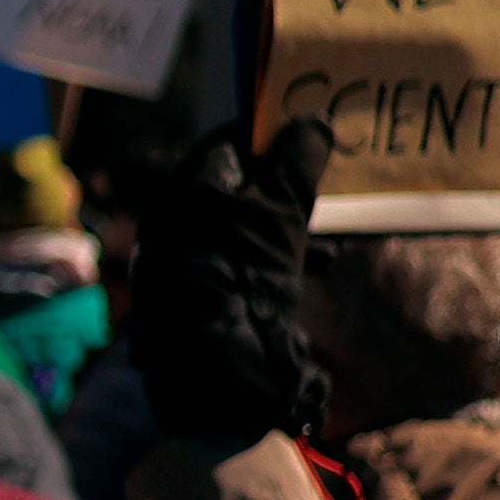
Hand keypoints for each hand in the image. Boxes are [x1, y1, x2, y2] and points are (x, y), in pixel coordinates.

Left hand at [125, 111, 332, 453]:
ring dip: (289, 229)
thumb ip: (296, 163)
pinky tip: (320, 268)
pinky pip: (244, 269)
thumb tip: (311, 121)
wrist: (222, 379)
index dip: (266, 135)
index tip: (306, 133)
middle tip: (320, 186)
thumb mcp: (280, 213)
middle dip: (282, 188)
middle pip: (234, 190)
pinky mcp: (202, 307)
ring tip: (327, 240)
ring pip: (243, 232)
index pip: (223, 146)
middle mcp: (172, 231)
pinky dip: (280, 263)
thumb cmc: (246, 280)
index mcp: (179, 199)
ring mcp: (183, 271)